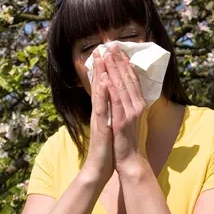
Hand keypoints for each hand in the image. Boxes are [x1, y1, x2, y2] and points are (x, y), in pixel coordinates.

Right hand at [82, 49, 113, 185]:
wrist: (101, 166)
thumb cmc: (107, 146)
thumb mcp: (110, 124)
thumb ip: (110, 111)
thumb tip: (114, 99)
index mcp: (104, 109)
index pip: (105, 85)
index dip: (106, 69)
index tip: (107, 53)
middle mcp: (99, 110)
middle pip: (100, 84)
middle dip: (101, 65)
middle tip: (101, 47)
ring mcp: (99, 117)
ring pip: (99, 92)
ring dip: (100, 74)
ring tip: (101, 57)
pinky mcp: (100, 125)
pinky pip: (102, 107)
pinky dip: (102, 93)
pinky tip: (104, 81)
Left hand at [102, 44, 148, 173]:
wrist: (131, 161)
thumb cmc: (129, 140)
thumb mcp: (131, 119)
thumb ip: (130, 104)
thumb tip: (127, 92)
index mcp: (139, 104)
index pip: (133, 79)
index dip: (125, 64)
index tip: (119, 50)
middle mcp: (137, 106)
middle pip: (127, 79)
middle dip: (119, 61)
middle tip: (111, 44)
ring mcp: (131, 113)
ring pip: (121, 86)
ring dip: (114, 69)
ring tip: (107, 54)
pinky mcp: (122, 121)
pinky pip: (116, 101)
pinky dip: (111, 88)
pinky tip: (106, 76)